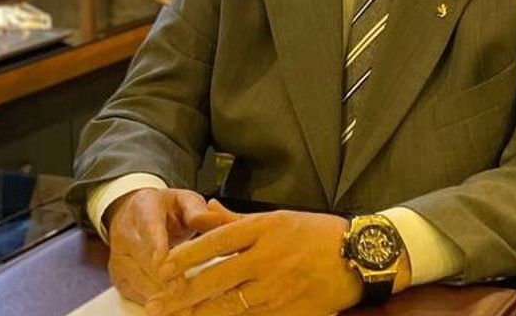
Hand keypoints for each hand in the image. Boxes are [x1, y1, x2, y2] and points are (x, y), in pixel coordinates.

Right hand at [106, 188, 236, 303]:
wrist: (134, 214)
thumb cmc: (165, 210)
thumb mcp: (184, 201)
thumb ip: (199, 211)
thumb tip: (217, 220)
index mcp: (143, 208)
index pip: (148, 228)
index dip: (156, 247)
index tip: (165, 263)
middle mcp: (125, 233)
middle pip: (141, 259)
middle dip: (160, 276)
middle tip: (180, 289)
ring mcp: (119, 256)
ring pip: (135, 279)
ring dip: (156, 294)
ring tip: (180, 305)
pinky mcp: (118, 276)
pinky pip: (131, 293)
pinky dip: (150, 302)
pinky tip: (170, 309)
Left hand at [147, 209, 360, 315]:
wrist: (359, 257)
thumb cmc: (317, 234)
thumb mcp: (277, 218)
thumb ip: (235, 220)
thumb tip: (201, 210)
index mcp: (265, 229)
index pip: (217, 241)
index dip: (187, 255)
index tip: (163, 266)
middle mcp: (268, 258)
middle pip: (216, 277)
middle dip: (181, 293)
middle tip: (155, 303)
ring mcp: (278, 288)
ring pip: (229, 304)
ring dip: (199, 312)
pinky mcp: (289, 311)